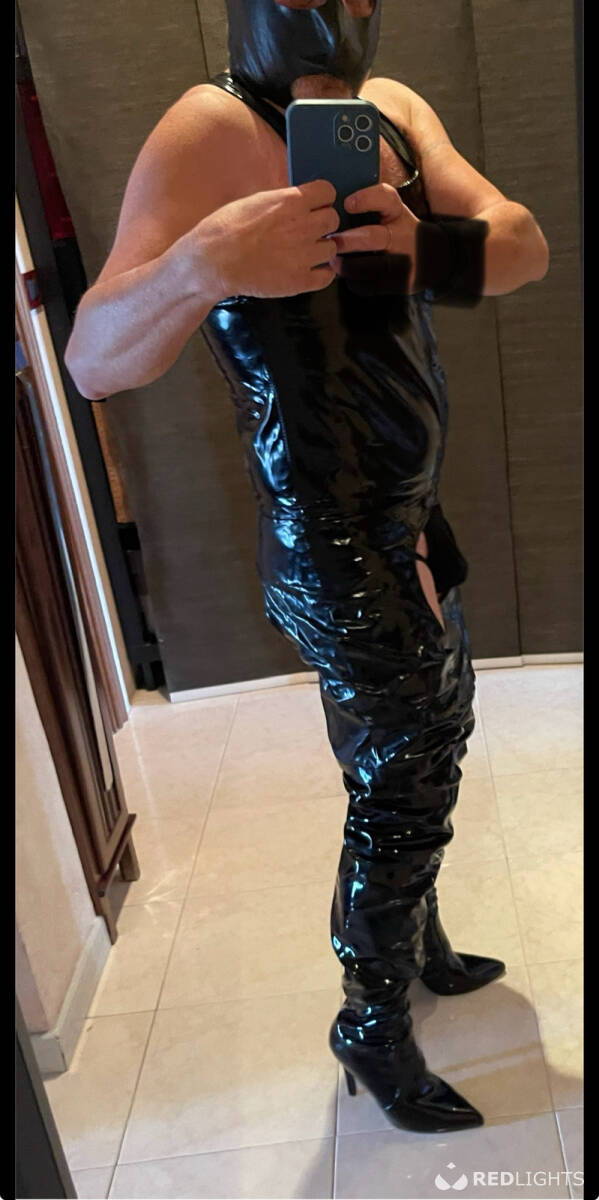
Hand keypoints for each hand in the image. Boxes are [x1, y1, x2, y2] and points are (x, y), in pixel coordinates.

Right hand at [188, 180, 338, 300]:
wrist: (213, 262)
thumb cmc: (226, 229)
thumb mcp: (256, 201)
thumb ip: (283, 201)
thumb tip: (298, 202)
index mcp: (291, 202)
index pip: (328, 192)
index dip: (322, 199)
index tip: (315, 205)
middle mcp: (303, 226)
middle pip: (333, 219)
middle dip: (323, 223)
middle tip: (309, 230)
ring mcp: (304, 255)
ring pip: (332, 248)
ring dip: (321, 249)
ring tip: (304, 252)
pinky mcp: (300, 281)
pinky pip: (327, 276)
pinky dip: (321, 274)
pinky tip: (309, 271)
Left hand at [331, 183, 419, 292]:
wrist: (435, 257)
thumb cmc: (399, 229)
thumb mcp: (392, 211)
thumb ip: (369, 206)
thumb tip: (328, 207)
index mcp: (397, 212)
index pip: (385, 198)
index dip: (366, 200)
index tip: (347, 204)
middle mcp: (402, 235)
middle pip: (373, 237)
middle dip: (348, 241)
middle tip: (331, 242)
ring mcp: (402, 261)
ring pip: (371, 266)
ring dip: (348, 266)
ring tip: (334, 262)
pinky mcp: (399, 283)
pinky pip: (371, 285)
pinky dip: (355, 281)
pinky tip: (347, 276)